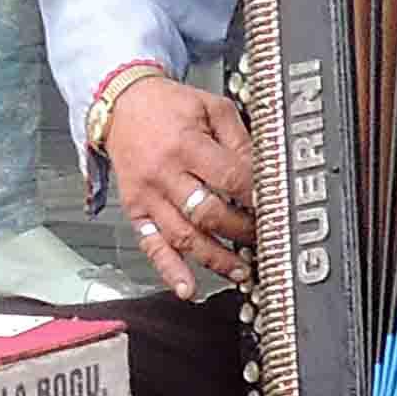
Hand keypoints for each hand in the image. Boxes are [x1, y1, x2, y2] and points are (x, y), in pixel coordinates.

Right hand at [107, 76, 256, 298]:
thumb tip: (265, 172)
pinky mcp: (136, 211)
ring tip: (241, 271)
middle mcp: (164, 173)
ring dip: (215, 258)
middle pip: (208, 213)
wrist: (122, 107)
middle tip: (263, 238)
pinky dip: (170, 271)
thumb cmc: (168, 106)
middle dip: (241, 230)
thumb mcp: (211, 107)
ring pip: (184, 236)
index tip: (274, 206)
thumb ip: (239, 139)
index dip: (255, 196)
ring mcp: (148, 196)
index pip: (229, 177)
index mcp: (186, 144)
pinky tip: (187, 289)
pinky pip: (152, 246)